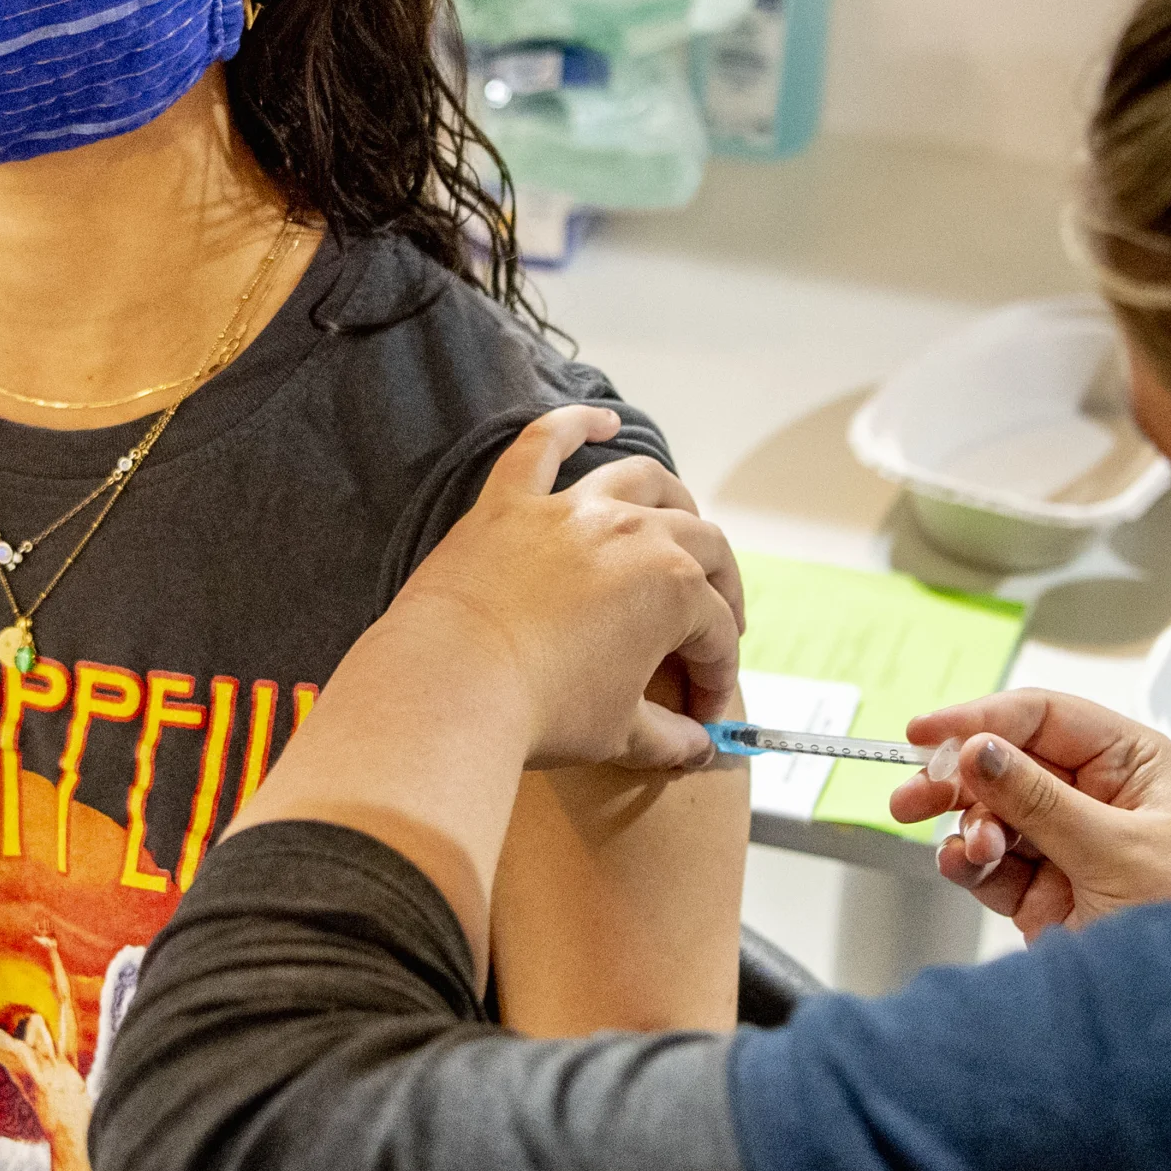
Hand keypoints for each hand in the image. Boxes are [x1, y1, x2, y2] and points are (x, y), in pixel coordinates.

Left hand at [379, 406, 743, 771]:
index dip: (717, 673)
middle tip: (711, 627)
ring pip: (639, 481)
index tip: (702, 710)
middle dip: (720, 589)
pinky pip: (543, 444)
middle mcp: (632, 532)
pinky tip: (597, 420)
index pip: (715, 631)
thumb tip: (699, 750)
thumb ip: (670, 738)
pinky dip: (573, 424)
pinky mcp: (508, 503)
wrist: (450, 687)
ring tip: (681, 523)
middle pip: (702, 546)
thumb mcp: (620, 733)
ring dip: (671, 499)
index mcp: (674, 587)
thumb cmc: (538, 711)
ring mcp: (568, 509)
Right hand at [886, 690, 1170, 937]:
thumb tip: (980, 751)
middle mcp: (1096, 795)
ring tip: (973, 850)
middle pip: (1006, 763)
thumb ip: (1040, 801)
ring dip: (969, 827)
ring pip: (991, 814)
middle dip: (959, 778)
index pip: (1044, 718)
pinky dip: (969, 862)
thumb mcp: (1118, 850)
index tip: (927, 734)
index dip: (983, 719)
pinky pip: (990, 862)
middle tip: (915, 795)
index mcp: (1132, 763)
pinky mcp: (1043, 891)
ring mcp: (1067, 844)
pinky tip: (964, 864)